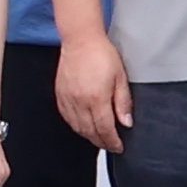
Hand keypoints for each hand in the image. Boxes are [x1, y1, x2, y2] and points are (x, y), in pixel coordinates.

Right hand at [52, 25, 131, 152]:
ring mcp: (68, 99)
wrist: (80, 39)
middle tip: (110, 145)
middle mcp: (80, 102)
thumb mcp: (120, 77)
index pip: (105, 129)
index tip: (118, 146)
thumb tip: (126, 122)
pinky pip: (67, 117)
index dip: (112, 142)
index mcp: (97, 98)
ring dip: (89, 136)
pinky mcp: (60, 95)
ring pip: (77, 127)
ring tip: (98, 138)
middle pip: (90, 132)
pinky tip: (82, 126)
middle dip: (102, 142)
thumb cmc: (101, 53)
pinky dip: (75, 126)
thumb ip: (123, 102)